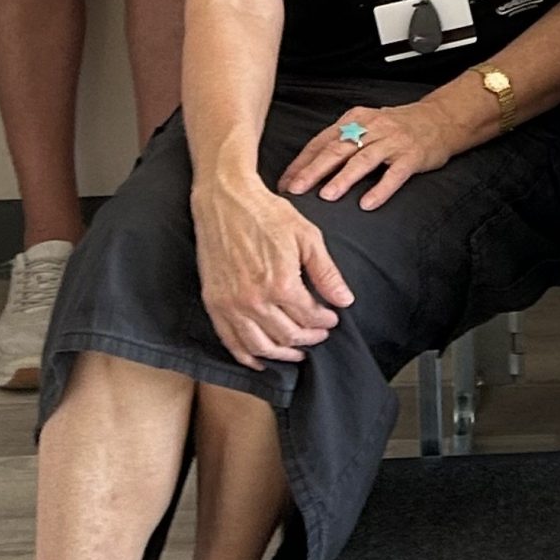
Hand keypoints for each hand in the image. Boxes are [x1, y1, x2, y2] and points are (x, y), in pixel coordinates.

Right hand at [190, 167, 353, 365]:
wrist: (225, 201)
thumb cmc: (267, 213)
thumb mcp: (306, 236)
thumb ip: (326, 272)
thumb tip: (345, 300)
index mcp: (280, 283)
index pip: (310, 317)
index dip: (325, 322)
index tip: (333, 319)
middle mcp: (254, 300)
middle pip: (288, 335)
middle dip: (309, 339)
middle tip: (320, 335)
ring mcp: (230, 305)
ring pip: (260, 346)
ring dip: (283, 355)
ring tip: (298, 352)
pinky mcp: (214, 304)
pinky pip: (231, 342)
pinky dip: (247, 357)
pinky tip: (262, 359)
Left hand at [279, 99, 463, 210]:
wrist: (440, 119)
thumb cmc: (397, 126)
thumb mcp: (367, 124)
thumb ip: (341, 140)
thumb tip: (306, 168)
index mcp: (356, 119)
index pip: (322, 141)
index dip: (302, 162)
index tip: (285, 183)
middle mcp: (372, 128)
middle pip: (338, 149)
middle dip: (314, 170)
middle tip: (296, 190)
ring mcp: (393, 142)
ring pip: (363, 160)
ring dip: (343, 178)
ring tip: (327, 196)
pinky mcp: (412, 156)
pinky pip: (394, 174)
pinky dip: (381, 189)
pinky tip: (368, 204)